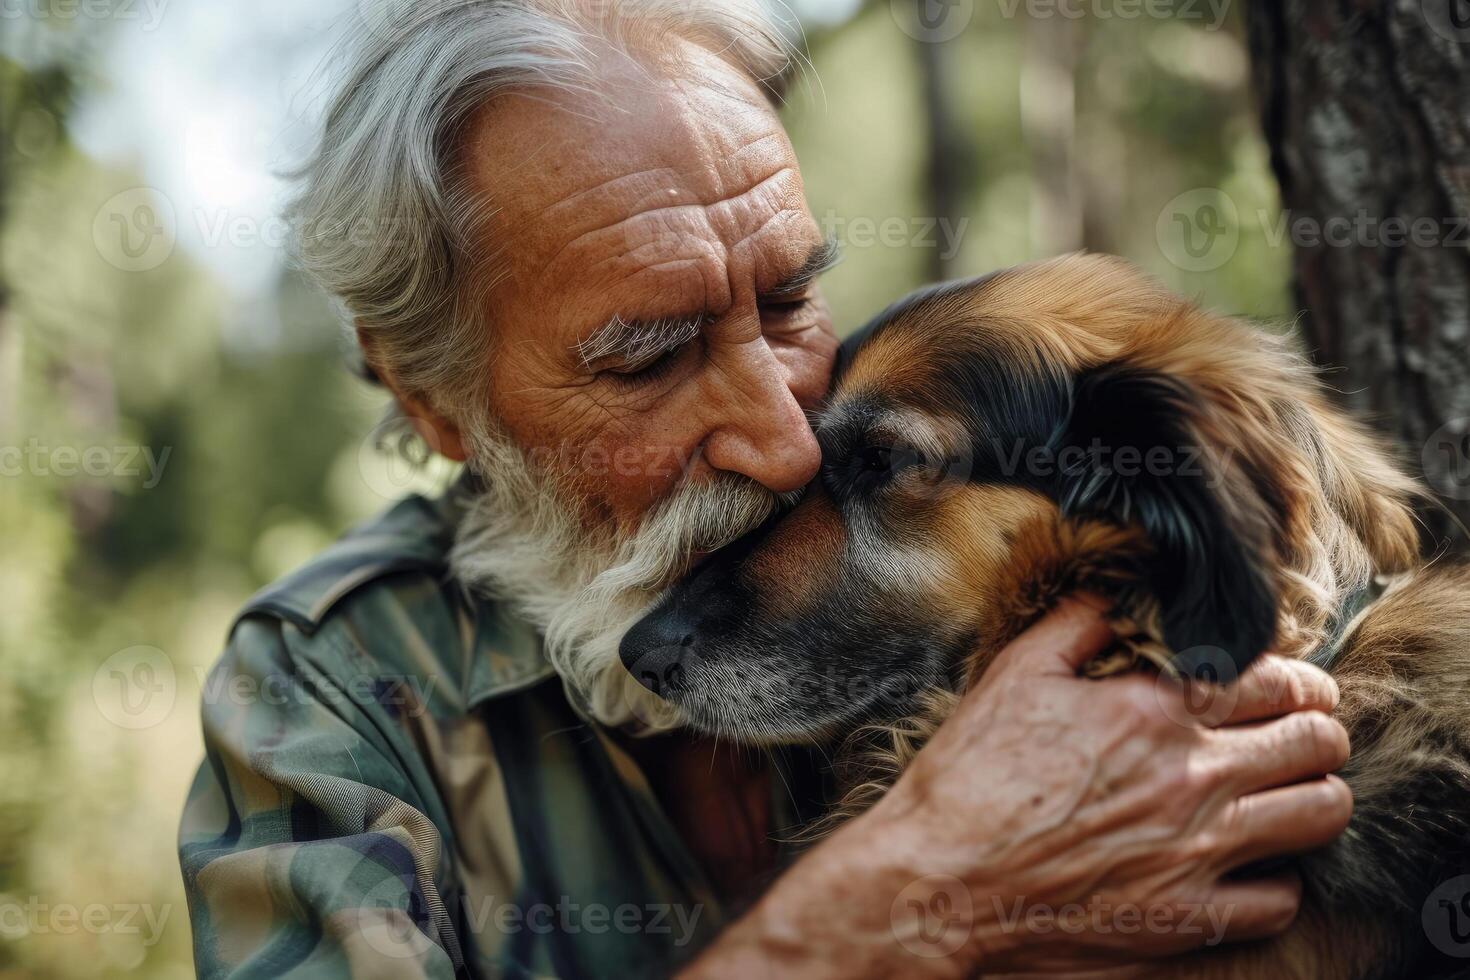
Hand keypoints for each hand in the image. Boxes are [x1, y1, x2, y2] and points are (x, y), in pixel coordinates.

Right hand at [682, 596, 1349, 978]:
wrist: (940, 884)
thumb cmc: (968, 779)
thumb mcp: (1014, 675)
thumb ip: (1082, 621)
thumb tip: (1128, 585)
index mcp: (1152, 710)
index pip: (1274, 678)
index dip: (1296, 676)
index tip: (1288, 685)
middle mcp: (1192, 777)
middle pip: (1316, 742)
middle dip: (1319, 728)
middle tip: (1302, 732)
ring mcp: (1198, 852)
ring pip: (1320, 814)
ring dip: (1314, 794)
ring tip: (1290, 792)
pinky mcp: (1190, 919)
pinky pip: (1280, 898)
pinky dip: (1274, 878)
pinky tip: (1245, 864)